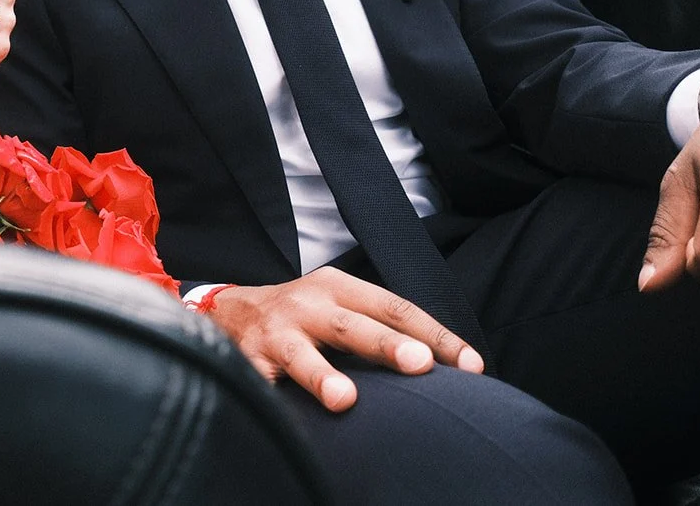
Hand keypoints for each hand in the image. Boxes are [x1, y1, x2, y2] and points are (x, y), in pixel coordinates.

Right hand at [205, 268, 484, 411]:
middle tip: (420, 363)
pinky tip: (287, 412)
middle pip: (353, 324)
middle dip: (387, 344)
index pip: (395, 307)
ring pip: (302, 354)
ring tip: (345, 399)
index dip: (435, 335)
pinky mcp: (248, 360)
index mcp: (339, 288)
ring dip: (324, 375)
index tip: (471, 366)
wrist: (228, 312)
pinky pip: (263, 382)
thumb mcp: (339, 308)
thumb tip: (442, 364)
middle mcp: (309, 304)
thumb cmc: (301, 317)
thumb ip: (379, 328)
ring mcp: (276, 332)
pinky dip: (275, 397)